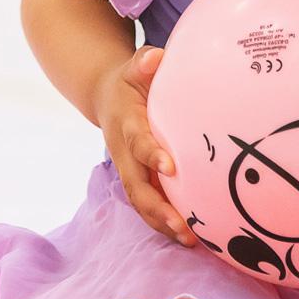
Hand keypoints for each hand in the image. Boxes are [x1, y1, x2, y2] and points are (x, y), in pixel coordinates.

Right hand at [94, 45, 196, 248]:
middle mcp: (124, 152)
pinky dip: (164, 223)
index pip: (137, 141)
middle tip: (183, 227)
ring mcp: (129, 170)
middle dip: (157, 209)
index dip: (151, 155)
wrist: (106, 98)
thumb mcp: (134, 68)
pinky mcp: (137, 180)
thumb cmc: (131, 81)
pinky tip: (192, 238)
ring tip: (190, 240)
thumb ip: (143, 63)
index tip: (171, 168)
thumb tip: (157, 58)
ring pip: (141, 202)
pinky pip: (148, 205)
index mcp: (126, 123)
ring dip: (162, 223)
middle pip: (136, 186)